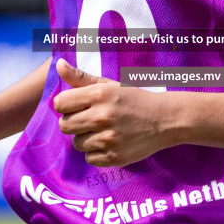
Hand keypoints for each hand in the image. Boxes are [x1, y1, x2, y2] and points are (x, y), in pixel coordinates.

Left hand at [53, 59, 176, 167]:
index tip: (77, 106)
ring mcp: (108, 139)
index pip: (59, 103)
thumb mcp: (109, 85)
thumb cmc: (133, 99)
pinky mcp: (115, 157)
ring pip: (77, 143)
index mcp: (98, 95)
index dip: (66, 105)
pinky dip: (97, 152)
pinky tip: (110, 142)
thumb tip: (58, 64)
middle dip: (74, 122)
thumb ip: (81, 77)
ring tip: (103, 130)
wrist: (164, 119)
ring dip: (86, 138)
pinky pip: (89, 158)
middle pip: (64, 125)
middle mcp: (102, 117)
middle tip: (90, 119)